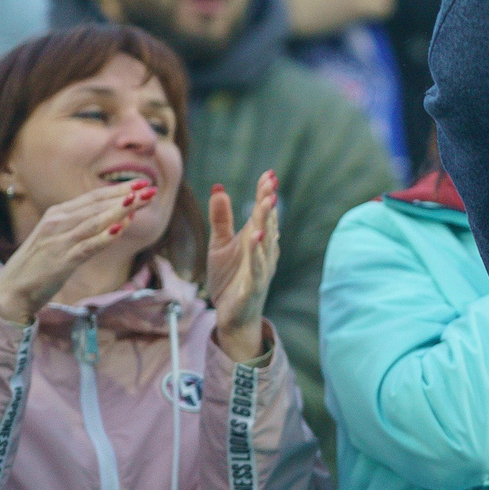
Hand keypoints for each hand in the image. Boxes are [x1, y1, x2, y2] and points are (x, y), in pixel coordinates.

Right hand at [0, 180, 156, 323]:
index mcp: (56, 215)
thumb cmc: (38, 266)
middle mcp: (57, 223)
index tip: (143, 182)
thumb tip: (118, 219)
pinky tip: (120, 230)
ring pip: (94, 222)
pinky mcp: (60, 262)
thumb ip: (83, 227)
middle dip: (126, 196)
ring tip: (140, 201)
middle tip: (150, 188)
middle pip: (97, 206)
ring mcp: (58, 242)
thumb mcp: (59, 239)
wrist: (9, 292)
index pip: (93, 197)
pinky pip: (86, 247)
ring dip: (119, 211)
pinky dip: (103, 237)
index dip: (119, 189)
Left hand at [205, 173, 280, 364]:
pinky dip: (258, 252)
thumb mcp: (220, 245)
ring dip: (267, 222)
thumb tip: (218, 188)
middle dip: (268, 202)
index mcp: (256, 239)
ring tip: (267, 203)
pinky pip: (257, 267)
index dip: (265, 193)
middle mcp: (263, 251)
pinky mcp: (253, 286)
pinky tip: (257, 237)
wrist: (233, 315)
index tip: (268, 174)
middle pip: (267, 222)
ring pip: (265, 242)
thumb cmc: (230, 278)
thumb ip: (220, 219)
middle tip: (270, 182)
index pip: (262, 212)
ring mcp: (261, 268)